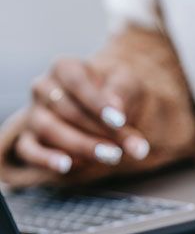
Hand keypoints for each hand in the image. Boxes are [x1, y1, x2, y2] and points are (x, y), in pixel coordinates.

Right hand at [11, 57, 149, 185]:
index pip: (77, 82)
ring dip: (80, 145)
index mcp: (66, 67)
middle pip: (66, 109)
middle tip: (122, 147)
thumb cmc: (117, 90)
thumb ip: (123, 94)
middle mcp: (43, 87)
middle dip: (98, 130)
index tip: (119, 120)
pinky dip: (45, 159)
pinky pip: (28, 150)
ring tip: (111, 156)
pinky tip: (67, 166)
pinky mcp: (28, 138)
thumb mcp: (127, 83)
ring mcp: (33, 113)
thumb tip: (117, 111)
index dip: (97, 102)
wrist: (110, 106)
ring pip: (48, 129)